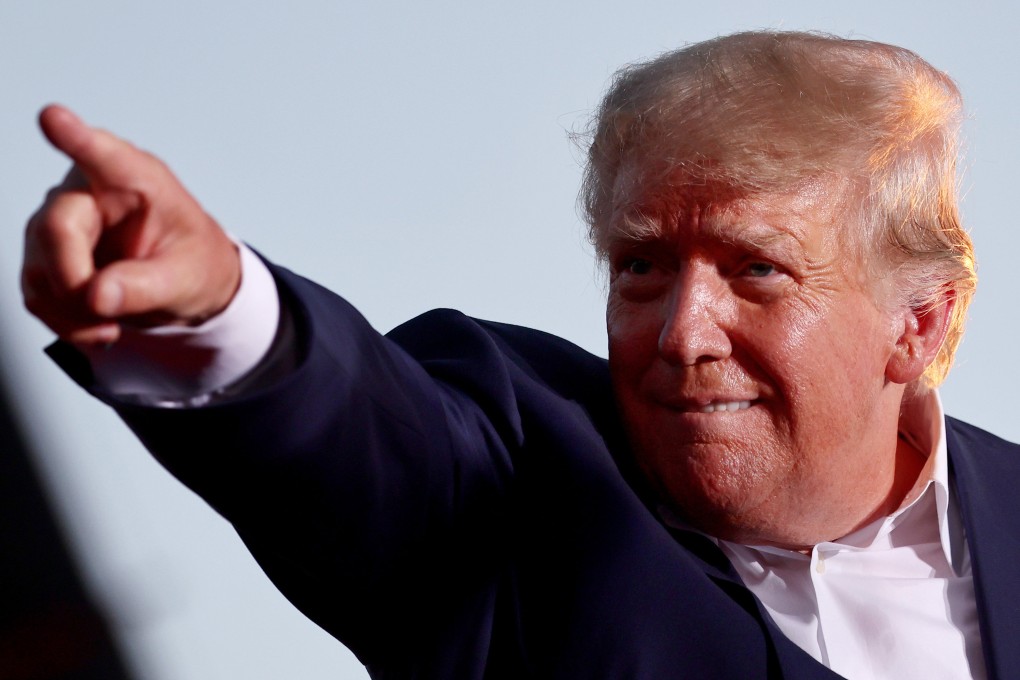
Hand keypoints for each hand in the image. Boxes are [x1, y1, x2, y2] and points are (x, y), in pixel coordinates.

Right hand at [22, 105, 240, 344]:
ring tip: (114, 324)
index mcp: (135, 179)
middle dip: (76, 283)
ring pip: (40, 270)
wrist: (185, 287)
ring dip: (74, 312)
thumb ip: (147, 285)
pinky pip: (38, 295)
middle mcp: (87, 192)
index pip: (102, 154)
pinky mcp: (45, 258)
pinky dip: (67, 323)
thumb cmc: (192, 263)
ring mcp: (59, 224)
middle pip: (55, 231)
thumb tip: (96, 297)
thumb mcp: (189, 276)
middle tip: (106, 313)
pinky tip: (98, 327)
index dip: (75, 137)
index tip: (54, 118)